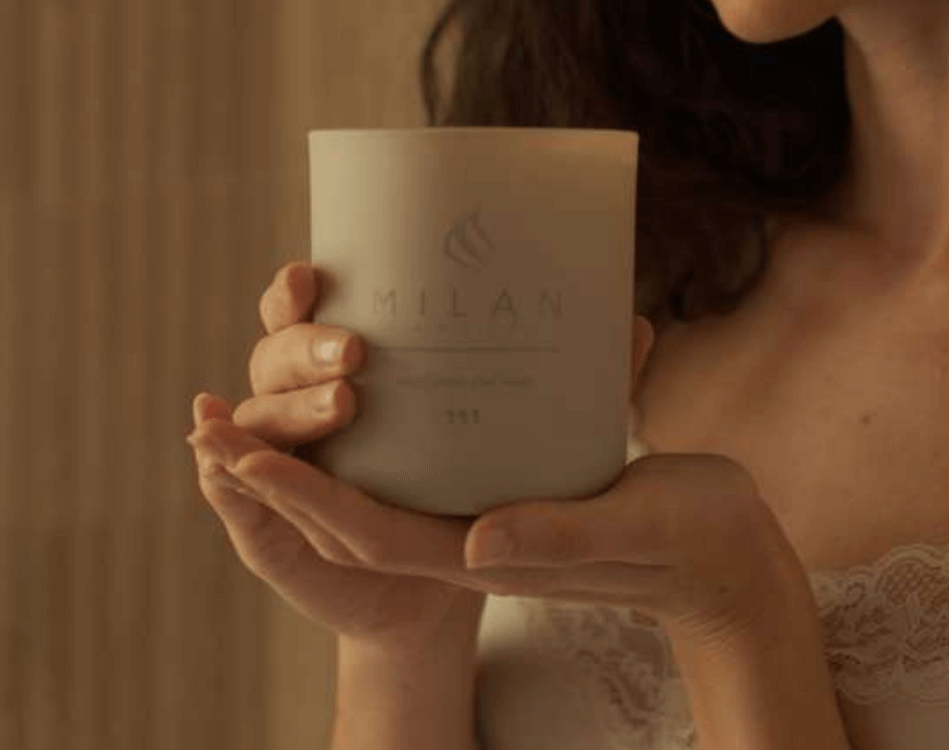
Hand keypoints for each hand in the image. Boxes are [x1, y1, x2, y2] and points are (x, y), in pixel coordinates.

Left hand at [220, 419, 797, 651]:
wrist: (729, 562)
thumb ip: (554, 536)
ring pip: (383, 489)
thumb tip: (475, 546)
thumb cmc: (688, 544)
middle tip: (218, 416)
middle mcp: (473, 541)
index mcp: (486, 559)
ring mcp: (490, 519)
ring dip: (318, 453)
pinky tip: (381, 386)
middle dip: (281, 472)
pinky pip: (432, 465)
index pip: (363, 536)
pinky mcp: (514, 493)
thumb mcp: (628, 529)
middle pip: (353, 513)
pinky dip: (388, 433)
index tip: (233, 451)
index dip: (294, 498)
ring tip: (270, 400)